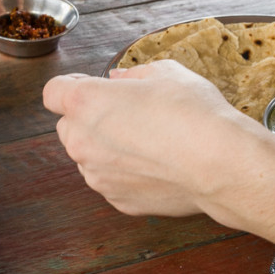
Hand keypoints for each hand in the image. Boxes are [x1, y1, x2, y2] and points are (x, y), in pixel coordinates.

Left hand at [42, 60, 272, 220]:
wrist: (221, 165)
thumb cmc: (194, 113)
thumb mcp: (167, 73)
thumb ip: (132, 76)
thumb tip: (117, 80)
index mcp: (85, 103)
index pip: (52, 93)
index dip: (71, 87)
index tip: (92, 87)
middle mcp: (82, 141)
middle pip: (68, 126)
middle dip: (88, 119)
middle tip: (126, 114)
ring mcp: (97, 176)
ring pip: (87, 157)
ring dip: (105, 148)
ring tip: (146, 142)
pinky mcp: (116, 200)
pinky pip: (110, 181)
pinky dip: (124, 173)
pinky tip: (156, 165)